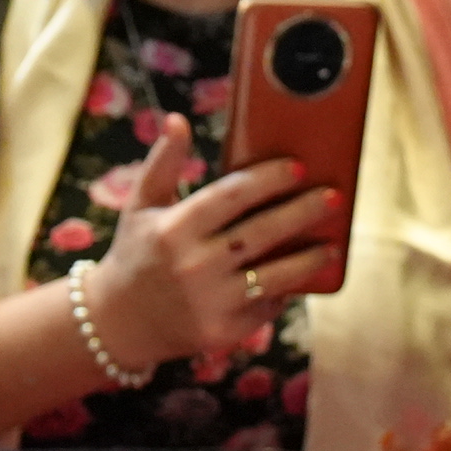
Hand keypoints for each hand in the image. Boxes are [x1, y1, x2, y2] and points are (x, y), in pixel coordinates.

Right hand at [80, 131, 337, 373]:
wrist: (119, 323)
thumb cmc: (136, 254)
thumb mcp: (139, 206)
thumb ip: (162, 163)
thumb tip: (178, 119)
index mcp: (173, 229)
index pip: (231, 196)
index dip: (268, 179)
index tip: (298, 167)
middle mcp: (193, 265)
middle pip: (261, 233)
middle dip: (301, 212)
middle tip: (331, 197)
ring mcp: (210, 302)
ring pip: (274, 276)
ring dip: (308, 259)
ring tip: (332, 245)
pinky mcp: (223, 331)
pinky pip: (266, 307)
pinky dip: (284, 292)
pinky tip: (301, 277)